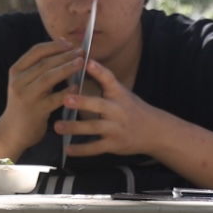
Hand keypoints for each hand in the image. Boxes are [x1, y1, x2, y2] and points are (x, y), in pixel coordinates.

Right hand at [1, 39, 84, 143]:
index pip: (36, 51)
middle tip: (82, 52)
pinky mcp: (35, 111)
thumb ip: (41, 66)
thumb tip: (62, 43)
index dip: (55, 45)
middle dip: (65, 55)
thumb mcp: (26, 82)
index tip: (71, 45)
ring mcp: (26, 96)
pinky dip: (67, 91)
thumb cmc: (24, 104)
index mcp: (16, 71)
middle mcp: (18, 81)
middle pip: (44, 63)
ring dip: (67, 68)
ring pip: (48, 78)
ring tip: (81, 63)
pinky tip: (78, 87)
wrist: (11, 132)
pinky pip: (54, 99)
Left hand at [54, 60, 168, 158]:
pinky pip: (95, 148)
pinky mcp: (114, 144)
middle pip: (99, 105)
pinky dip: (81, 150)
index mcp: (119, 94)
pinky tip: (68, 149)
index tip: (87, 62)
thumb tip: (81, 66)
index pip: (109, 79)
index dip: (99, 70)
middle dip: (82, 102)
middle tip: (66, 99)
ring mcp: (116, 128)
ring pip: (93, 128)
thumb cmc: (132, 109)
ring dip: (74, 127)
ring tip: (58, 126)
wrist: (155, 131)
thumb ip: (104, 83)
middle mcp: (118, 110)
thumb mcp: (122, 93)